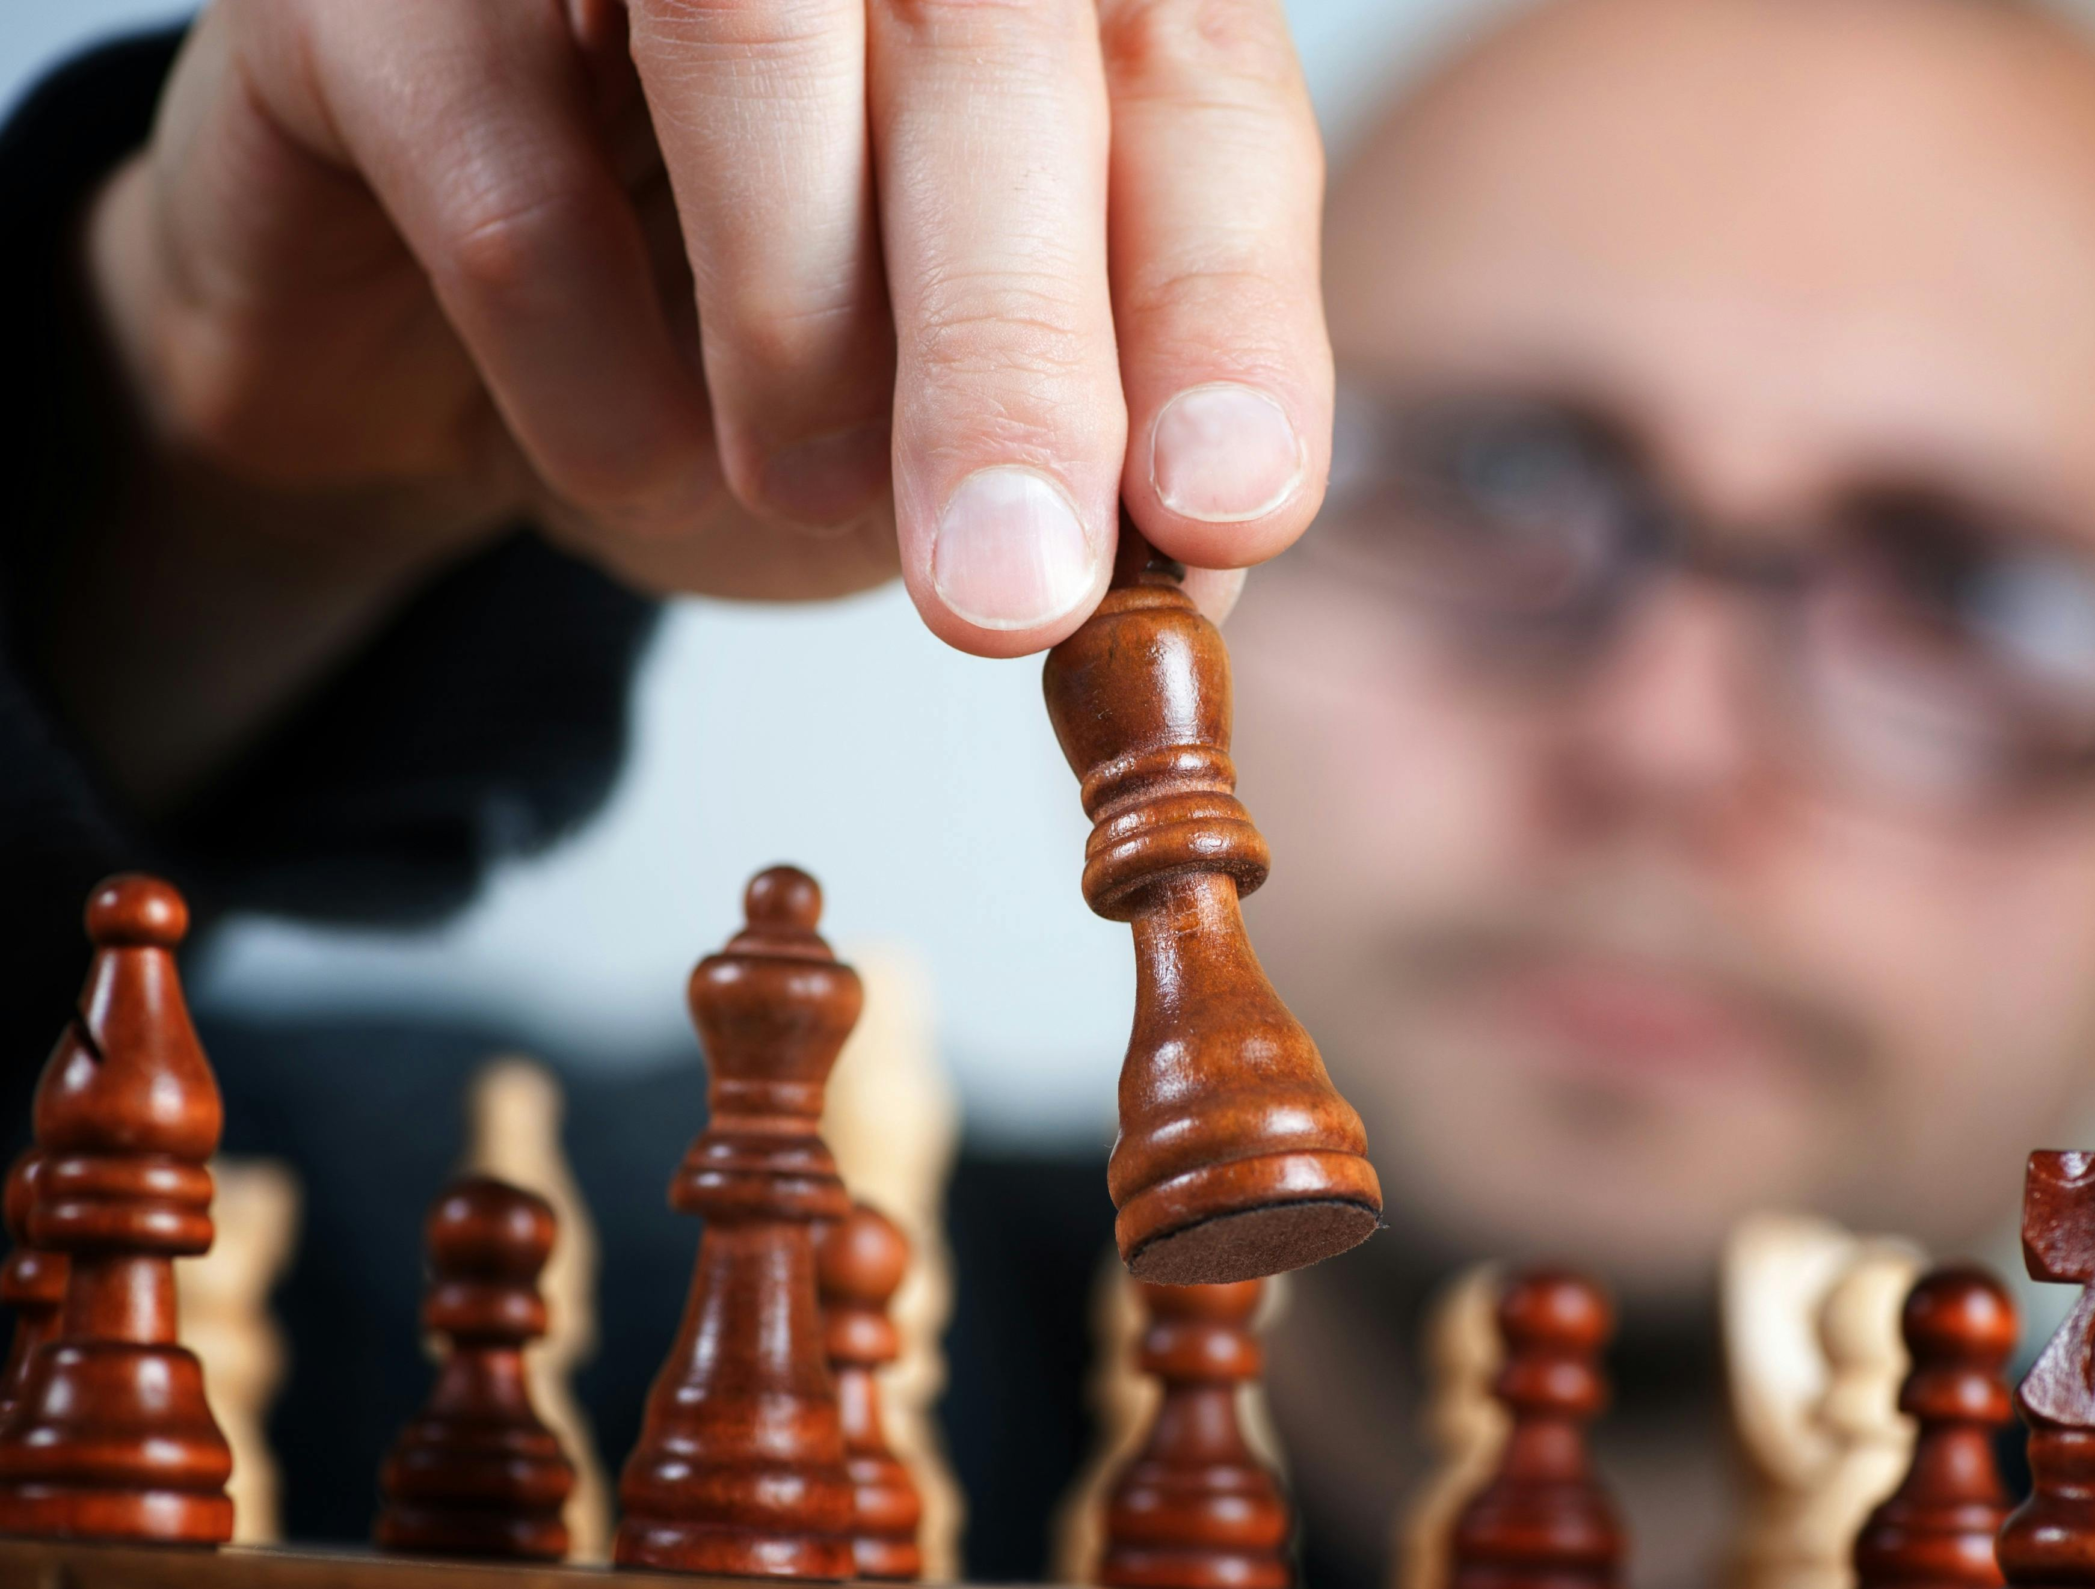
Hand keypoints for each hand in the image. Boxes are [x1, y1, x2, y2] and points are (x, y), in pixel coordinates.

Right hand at [86, 0, 1328, 655]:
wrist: (435, 358)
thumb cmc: (737, 360)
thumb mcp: (958, 422)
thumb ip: (1100, 451)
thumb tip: (1204, 539)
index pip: (1192, 84)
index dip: (1220, 302)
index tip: (1221, 510)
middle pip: (988, 31)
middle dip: (1013, 347)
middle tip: (1010, 589)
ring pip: (747, 30)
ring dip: (800, 330)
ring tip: (799, 486)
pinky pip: (509, 186)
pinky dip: (591, 381)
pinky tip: (620, 447)